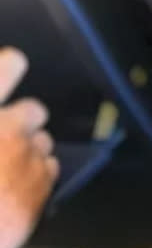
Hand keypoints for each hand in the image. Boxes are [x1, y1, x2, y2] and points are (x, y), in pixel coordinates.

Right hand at [0, 47, 58, 247]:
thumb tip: (4, 129)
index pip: (1, 74)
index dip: (10, 66)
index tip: (17, 60)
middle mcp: (8, 129)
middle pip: (34, 110)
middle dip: (26, 119)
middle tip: (10, 136)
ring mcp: (28, 157)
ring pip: (43, 142)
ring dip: (31, 150)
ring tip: (8, 169)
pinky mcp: (43, 184)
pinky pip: (50, 168)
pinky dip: (39, 174)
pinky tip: (17, 187)